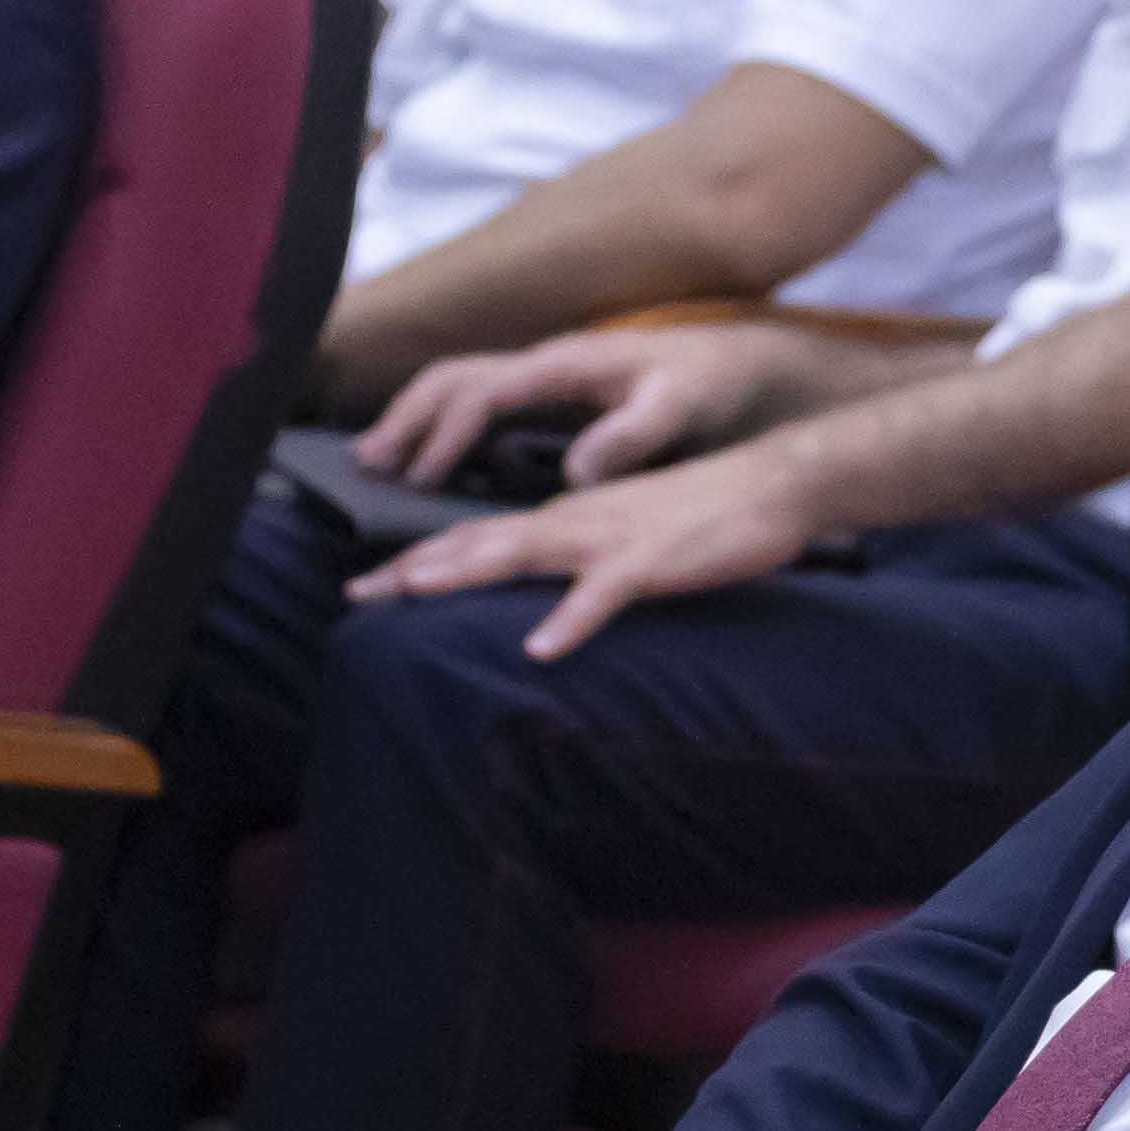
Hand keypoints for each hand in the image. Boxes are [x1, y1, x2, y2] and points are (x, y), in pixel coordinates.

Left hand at [348, 445, 820, 657]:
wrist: (773, 481)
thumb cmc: (706, 513)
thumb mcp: (631, 536)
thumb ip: (584, 559)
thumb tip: (543, 594)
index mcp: (568, 519)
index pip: (478, 537)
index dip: (421, 560)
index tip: (369, 584)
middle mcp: (575, 522)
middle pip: (480, 543)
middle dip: (415, 568)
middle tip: (356, 591)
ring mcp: (610, 540)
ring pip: (525, 553)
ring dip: (467, 571)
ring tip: (414, 591)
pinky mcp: (652, 562)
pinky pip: (603, 596)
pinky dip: (570, 620)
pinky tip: (542, 649)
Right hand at [354, 316, 788, 488]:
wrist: (742, 361)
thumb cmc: (711, 383)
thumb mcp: (682, 407)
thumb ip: (632, 434)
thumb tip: (575, 472)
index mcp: (566, 364)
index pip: (482, 391)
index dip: (445, 433)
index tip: (418, 477)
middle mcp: (546, 363)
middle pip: (452, 378)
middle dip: (406, 418)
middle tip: (368, 467)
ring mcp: (547, 377)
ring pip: (459, 386)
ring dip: (416, 420)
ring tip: (381, 464)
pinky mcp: (556, 395)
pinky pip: (481, 404)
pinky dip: (445, 427)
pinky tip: (434, 464)